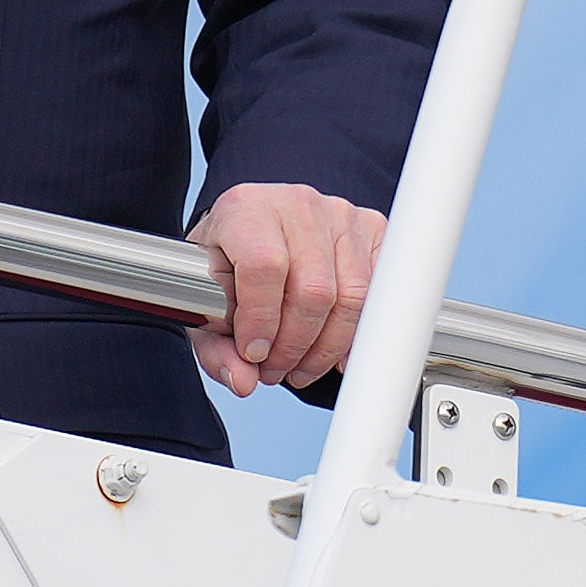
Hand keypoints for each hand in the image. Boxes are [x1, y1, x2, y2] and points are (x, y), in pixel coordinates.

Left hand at [190, 181, 383, 397]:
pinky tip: (334, 353)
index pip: (264, 266)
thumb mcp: (206, 305)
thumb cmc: (231, 266)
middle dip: (294, 346)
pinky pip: (378, 295)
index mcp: (246, 208)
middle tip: (275, 370)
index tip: (254, 353)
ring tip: (300, 366)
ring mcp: (341, 216)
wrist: (258, 234)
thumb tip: (242, 381)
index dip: (261, 320)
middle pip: (313, 290)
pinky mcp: (373, 231)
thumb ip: (214, 348)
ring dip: (326, 348)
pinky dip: (358, 336)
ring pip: (351, 298)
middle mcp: (297, 205)